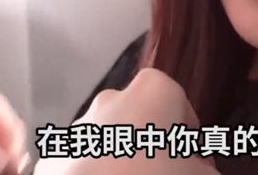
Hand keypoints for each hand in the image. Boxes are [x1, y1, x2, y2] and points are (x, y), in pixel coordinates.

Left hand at [33, 68, 219, 174]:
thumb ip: (206, 169)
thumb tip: (198, 170)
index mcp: (152, 90)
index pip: (181, 108)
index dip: (190, 139)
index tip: (194, 165)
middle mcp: (111, 98)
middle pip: (143, 120)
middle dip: (154, 146)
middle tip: (163, 174)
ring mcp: (77, 128)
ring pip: (109, 139)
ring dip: (122, 159)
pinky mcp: (51, 158)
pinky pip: (81, 162)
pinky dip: (93, 174)